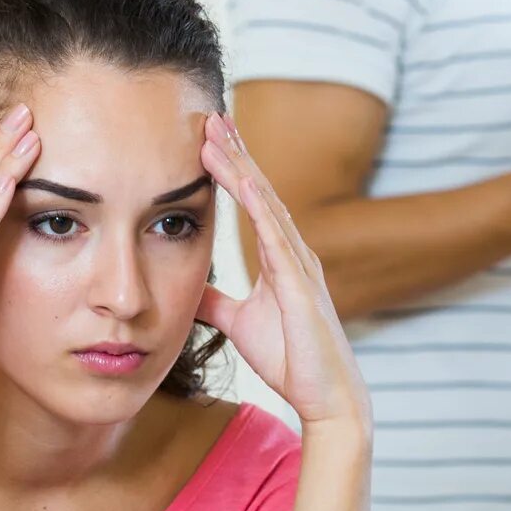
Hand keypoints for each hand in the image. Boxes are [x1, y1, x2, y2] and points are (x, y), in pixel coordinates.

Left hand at [199, 113, 371, 434]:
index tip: (207, 135)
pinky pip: (278, 237)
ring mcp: (300, 264)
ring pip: (266, 203)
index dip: (231, 166)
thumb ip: (215, 300)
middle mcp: (294, 251)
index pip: (252, 200)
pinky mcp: (301, 285)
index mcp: (282, 256)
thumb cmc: (291, 358)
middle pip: (260, 188)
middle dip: (235, 151)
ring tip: (215, 134)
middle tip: (210, 114)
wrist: (326, 396)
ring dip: (240, 167)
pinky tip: (244, 180)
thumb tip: (184, 286)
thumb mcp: (239, 321)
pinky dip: (260, 206)